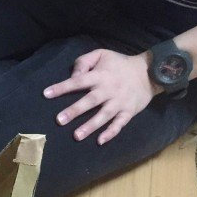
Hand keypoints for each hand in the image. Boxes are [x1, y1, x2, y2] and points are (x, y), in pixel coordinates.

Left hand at [43, 49, 159, 144]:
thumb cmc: (119, 64)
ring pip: (104, 115)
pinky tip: (100, 141)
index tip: (46, 94)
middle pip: (90, 101)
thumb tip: (72, 75)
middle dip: (75, 111)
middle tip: (59, 120)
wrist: (150, 71)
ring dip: (90, 126)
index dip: (62, 87)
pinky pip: (120, 124)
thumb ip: (84, 62)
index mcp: (100, 76)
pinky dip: (111, 132)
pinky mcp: (129, 111)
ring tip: (76, 136)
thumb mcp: (102, 55)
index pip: (79, 81)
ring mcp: (119, 102)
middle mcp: (109, 90)